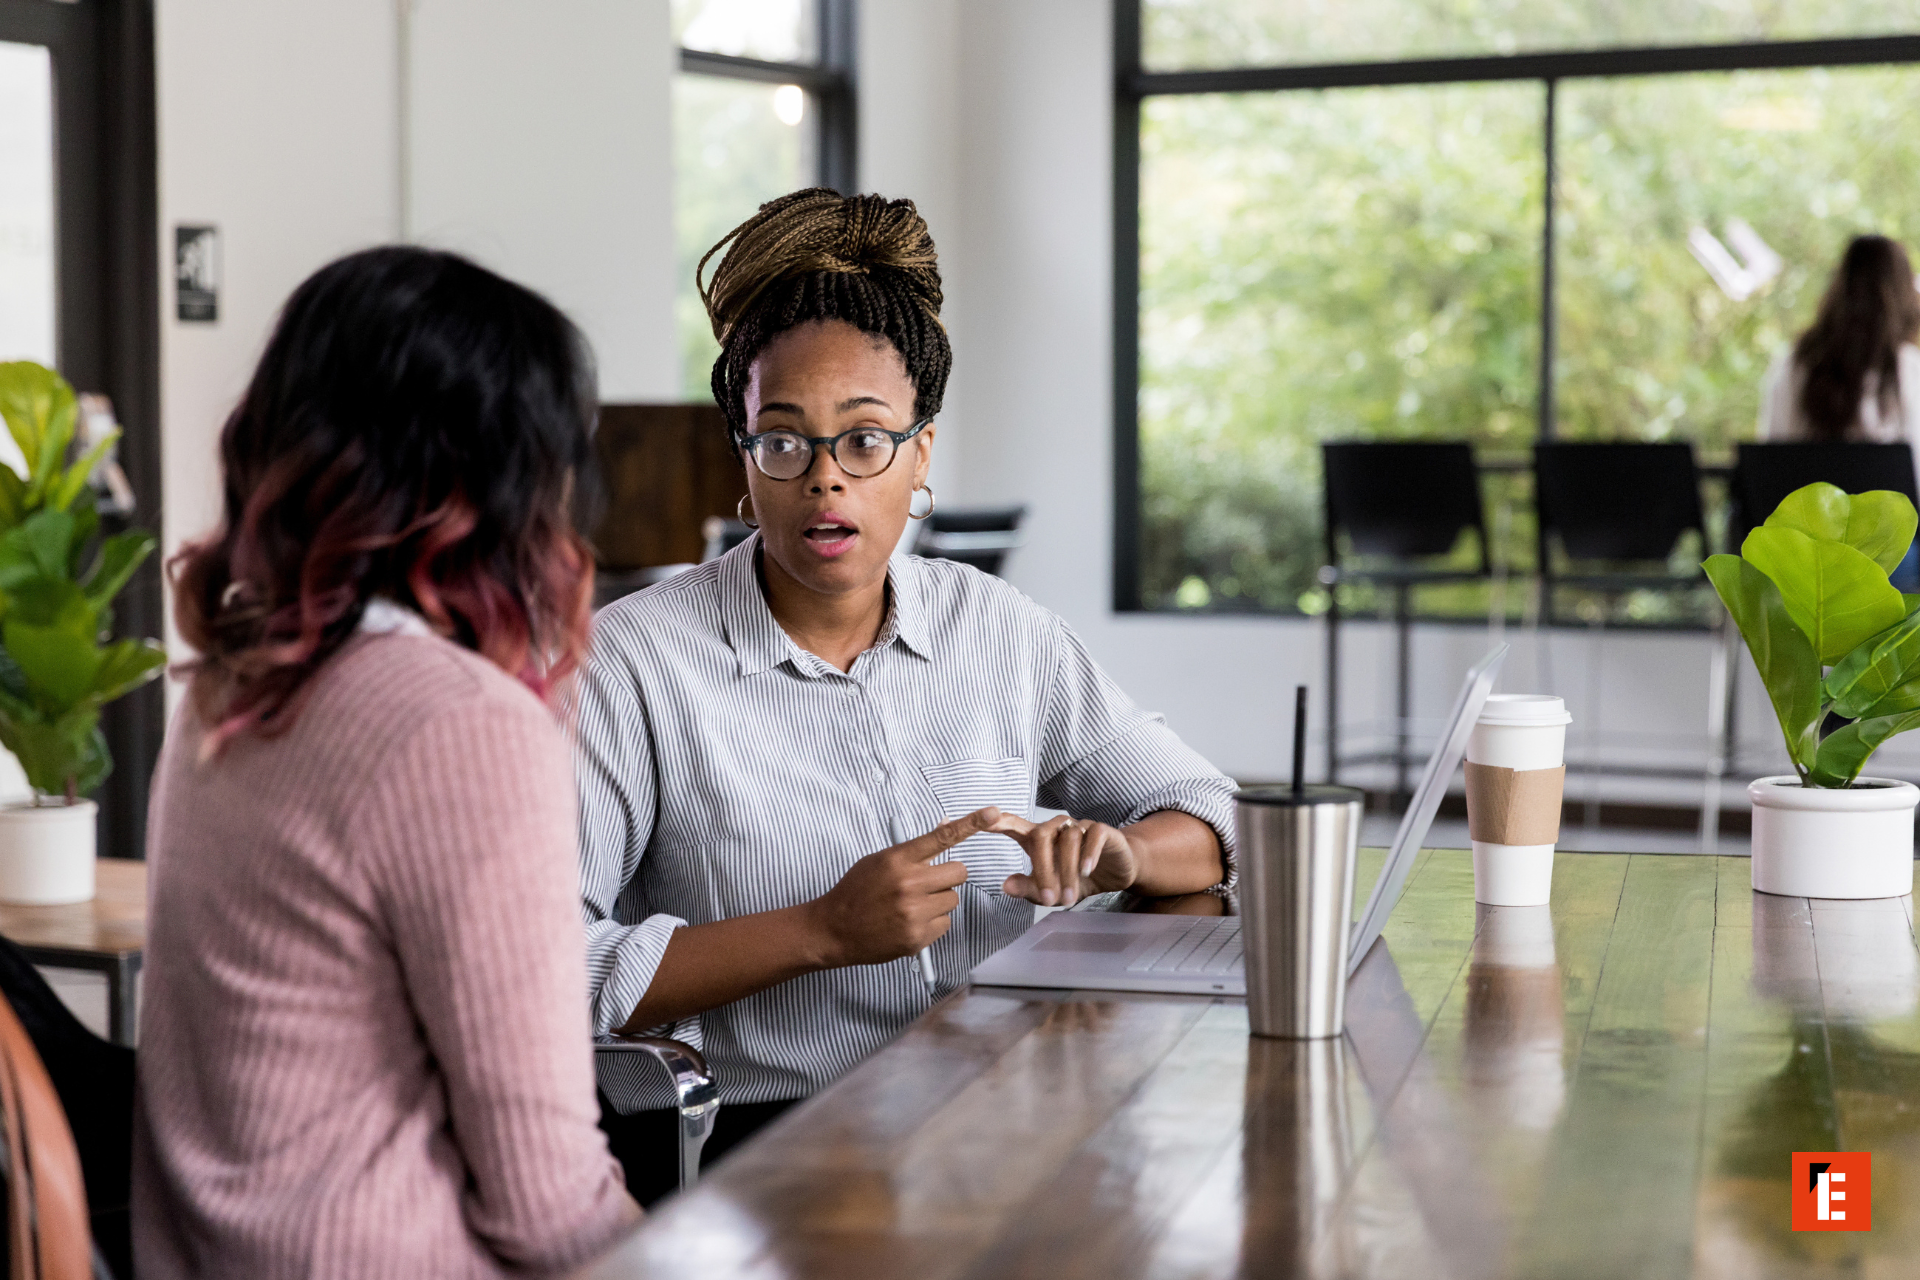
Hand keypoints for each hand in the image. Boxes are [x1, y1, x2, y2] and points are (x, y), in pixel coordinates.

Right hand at [805, 808, 1000, 967]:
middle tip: (927, 883)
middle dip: (946, 877)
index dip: (971, 823)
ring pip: (953, 899)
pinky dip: (932, 923)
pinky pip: (945, 924)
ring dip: (938, 901)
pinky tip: (909, 923)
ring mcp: (914, 912)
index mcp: (897, 859)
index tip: (993, 812)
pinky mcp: (917, 937)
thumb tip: (945, 827)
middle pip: (958, 872)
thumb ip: (911, 851)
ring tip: (911, 906)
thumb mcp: (879, 861)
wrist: (834, 929)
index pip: (941, 837)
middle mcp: (909, 884)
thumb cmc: (856, 891)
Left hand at [991, 813, 1138, 906]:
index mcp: (1037, 837)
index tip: (977, 821)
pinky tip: (1086, 871)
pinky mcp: (1101, 829)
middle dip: (1043, 869)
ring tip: (1069, 897)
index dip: (995, 822)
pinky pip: (1092, 835)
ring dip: (1067, 871)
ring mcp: (1079, 826)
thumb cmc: (1077, 877)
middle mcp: (1056, 827)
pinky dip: (1088, 853)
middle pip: (1041, 836)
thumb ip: (1028, 888)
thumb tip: (1005, 886)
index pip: (1012, 824)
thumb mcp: (1051, 890)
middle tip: (1047, 898)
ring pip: (1068, 839)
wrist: (1116, 871)